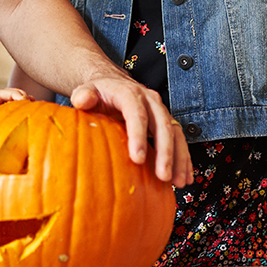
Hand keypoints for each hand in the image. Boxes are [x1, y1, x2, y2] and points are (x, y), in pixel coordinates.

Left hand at [0, 87, 27, 149]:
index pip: (1, 94)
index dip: (15, 95)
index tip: (27, 100)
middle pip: (6, 98)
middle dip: (21, 98)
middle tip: (36, 104)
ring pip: (4, 108)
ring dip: (17, 107)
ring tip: (32, 112)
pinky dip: (9, 118)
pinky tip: (16, 125)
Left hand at [69, 77, 190, 187]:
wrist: (113, 84)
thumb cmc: (99, 93)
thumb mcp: (87, 91)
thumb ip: (83, 95)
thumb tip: (82, 100)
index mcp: (129, 93)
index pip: (136, 113)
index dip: (138, 135)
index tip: (137, 159)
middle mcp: (150, 100)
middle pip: (162, 125)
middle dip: (165, 152)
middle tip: (162, 176)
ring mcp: (161, 111)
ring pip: (175, 133)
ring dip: (179, 159)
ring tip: (178, 182)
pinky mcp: (167, 123)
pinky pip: (180, 140)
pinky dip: (184, 160)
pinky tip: (184, 178)